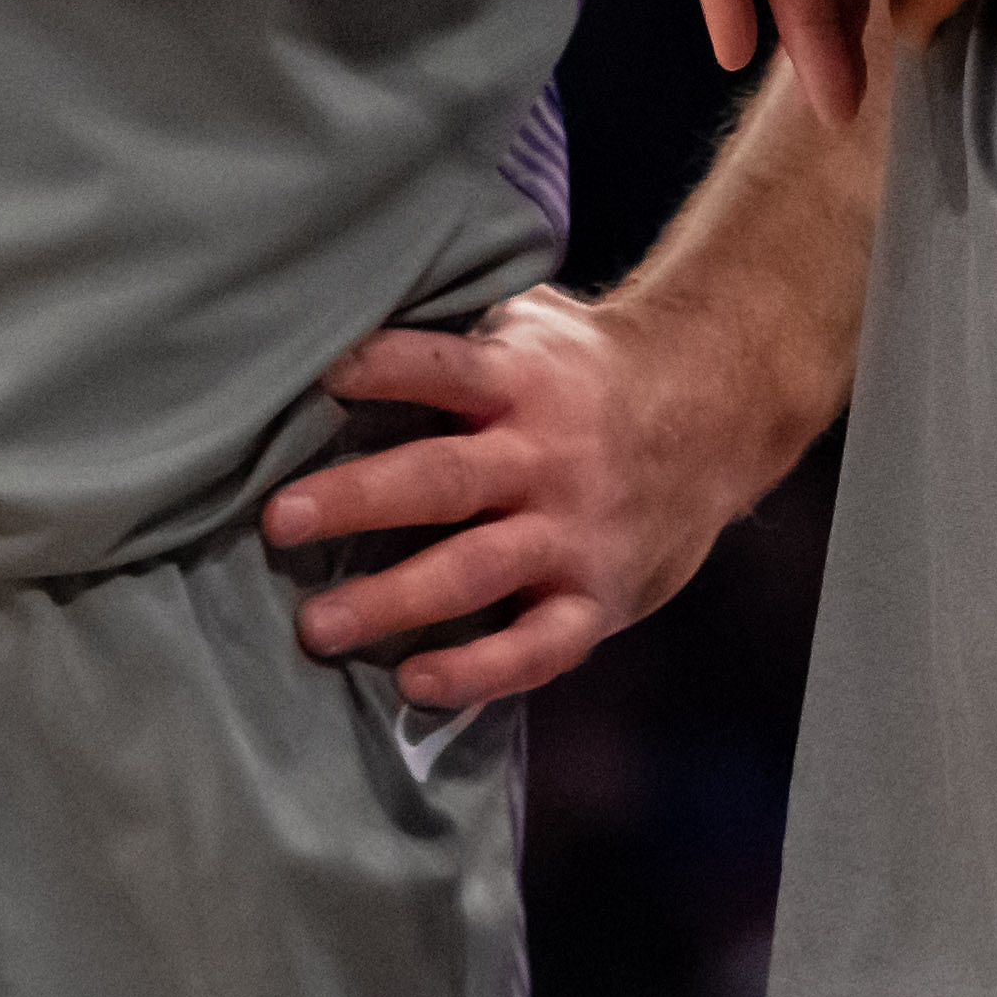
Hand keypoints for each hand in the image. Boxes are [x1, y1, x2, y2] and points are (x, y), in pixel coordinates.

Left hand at [269, 288, 777, 711]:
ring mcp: (573, 532)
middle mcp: (545, 456)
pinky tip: (416, 685)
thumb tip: (341, 312)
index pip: (443, 367)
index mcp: (522, 379)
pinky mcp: (598, 597)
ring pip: (476, 570)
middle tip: (279, 519)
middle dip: (358, 499)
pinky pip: (538, 647)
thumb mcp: (534, 323)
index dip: (382, 368)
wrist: (717, 411)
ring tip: (317, 626)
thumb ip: (457, 329)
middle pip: (443, 479)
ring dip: (394, 600)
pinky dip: (479, 672)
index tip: (320, 376)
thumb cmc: (589, 369)